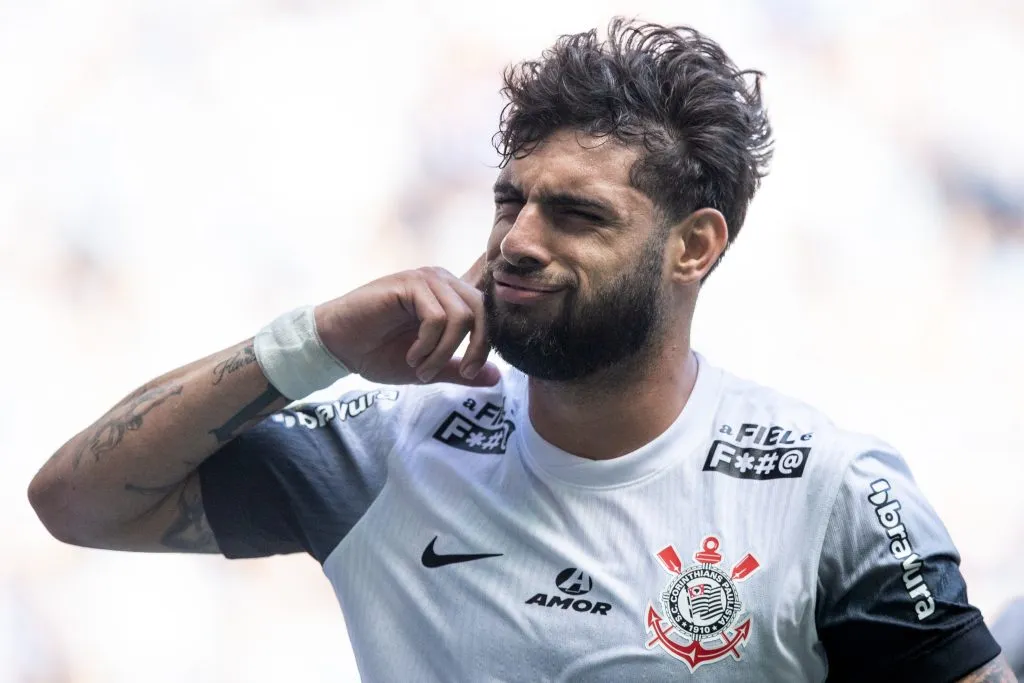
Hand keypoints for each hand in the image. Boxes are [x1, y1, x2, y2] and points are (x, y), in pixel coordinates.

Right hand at [314, 265, 498, 386]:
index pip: (488, 313)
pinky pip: (437, 317)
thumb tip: (497, 377)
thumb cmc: (379, 353)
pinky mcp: (408, 284)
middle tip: (461, 373)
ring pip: (460, 316)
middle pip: (482, 311)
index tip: (470, 372)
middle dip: (476, 348)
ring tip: (422, 368)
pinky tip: (411, 355)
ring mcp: (425, 280)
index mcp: (451, 297)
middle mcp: (442, 282)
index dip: (487, 344)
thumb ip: (459, 369)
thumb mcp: (428, 367)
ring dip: (444, 352)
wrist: (339, 346)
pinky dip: (428, 344)